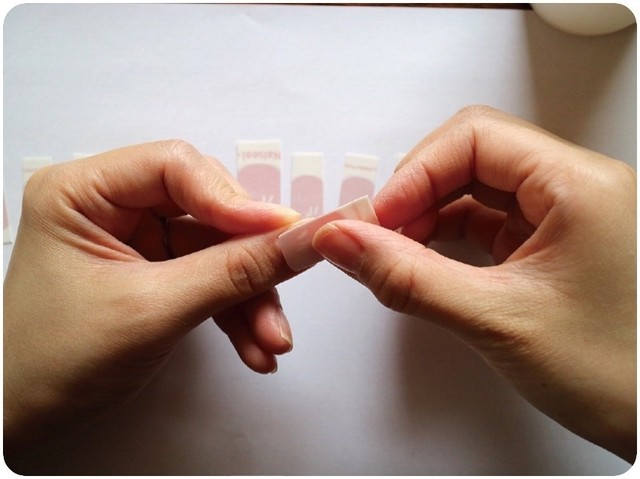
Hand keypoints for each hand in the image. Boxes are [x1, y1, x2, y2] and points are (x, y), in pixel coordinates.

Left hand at [3, 140, 299, 453]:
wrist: (25, 418)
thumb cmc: (50, 362)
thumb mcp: (152, 311)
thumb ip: (233, 273)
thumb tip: (297, 242)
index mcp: (82, 191)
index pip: (175, 166)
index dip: (233, 199)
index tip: (281, 233)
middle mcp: (111, 206)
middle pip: (206, 210)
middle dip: (248, 263)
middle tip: (281, 290)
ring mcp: (137, 240)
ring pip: (217, 250)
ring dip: (250, 297)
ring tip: (269, 340)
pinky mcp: (155, 272)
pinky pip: (211, 278)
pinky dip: (235, 312)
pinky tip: (253, 344)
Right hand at [313, 106, 635, 461]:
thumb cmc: (619, 374)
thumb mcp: (498, 320)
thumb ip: (408, 277)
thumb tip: (343, 241)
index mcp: (580, 186)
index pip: (476, 138)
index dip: (415, 172)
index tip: (376, 218)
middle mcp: (576, 189)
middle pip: (474, 157)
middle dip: (418, 192)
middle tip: (376, 235)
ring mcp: (566, 216)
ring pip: (478, 190)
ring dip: (429, 215)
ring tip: (394, 252)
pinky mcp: (553, 245)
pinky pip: (490, 223)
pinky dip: (449, 238)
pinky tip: (424, 261)